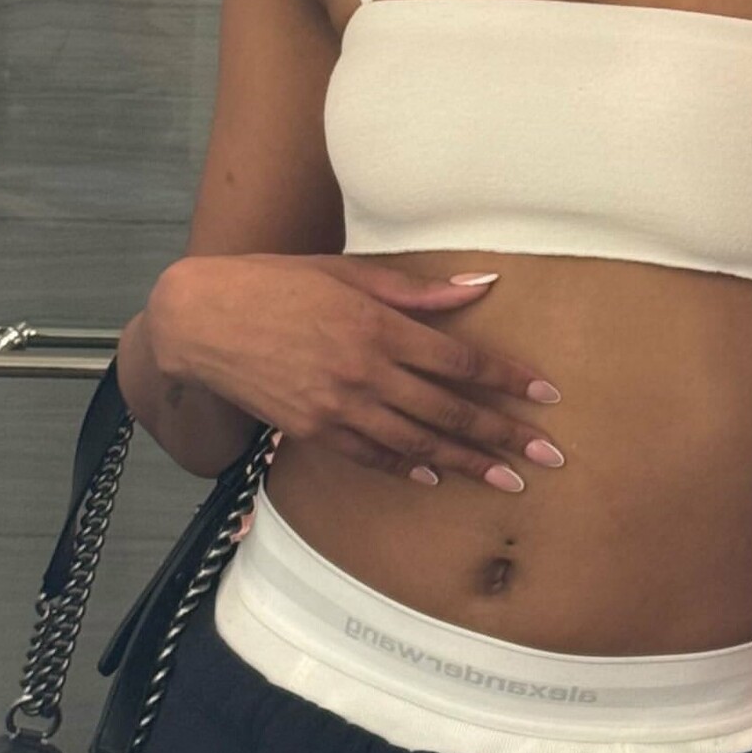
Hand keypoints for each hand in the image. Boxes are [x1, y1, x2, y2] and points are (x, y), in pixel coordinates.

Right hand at [150, 254, 563, 491]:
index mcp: (377, 326)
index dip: (506, 378)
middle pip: (449, 409)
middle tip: (549, 456)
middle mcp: (365, 372)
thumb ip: (417, 289)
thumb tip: (481, 285)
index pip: (460, 360)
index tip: (544, 394)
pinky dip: (408, 467)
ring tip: (508, 481)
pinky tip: (437, 474)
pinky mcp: (313, 430)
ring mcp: (338, 407)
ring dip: (468, 463)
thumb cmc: (276, 283)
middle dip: (504, 435)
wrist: (203, 320)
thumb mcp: (348, 271)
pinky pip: (372, 455)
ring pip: (418, 442)